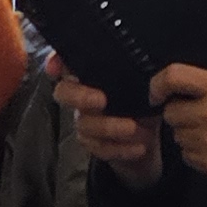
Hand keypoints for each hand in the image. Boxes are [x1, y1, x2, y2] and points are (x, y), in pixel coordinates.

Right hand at [50, 61, 161, 188]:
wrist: (151, 137)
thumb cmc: (146, 101)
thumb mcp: (146, 82)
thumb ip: (140, 69)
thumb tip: (146, 58)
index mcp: (93, 73)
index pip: (66, 61)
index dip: (56, 61)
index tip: (55, 68)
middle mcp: (82, 94)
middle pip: (63, 92)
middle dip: (79, 96)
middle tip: (102, 101)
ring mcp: (85, 120)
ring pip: (84, 123)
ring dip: (110, 127)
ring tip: (134, 128)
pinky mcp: (93, 144)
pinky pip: (99, 147)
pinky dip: (120, 148)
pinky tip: (140, 147)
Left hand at [150, 65, 206, 206]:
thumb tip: (181, 86)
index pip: (174, 76)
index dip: (158, 84)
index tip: (157, 92)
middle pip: (170, 112)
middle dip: (180, 113)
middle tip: (198, 114)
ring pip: (177, 136)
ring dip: (188, 133)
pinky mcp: (206, 164)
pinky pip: (187, 155)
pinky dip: (196, 152)